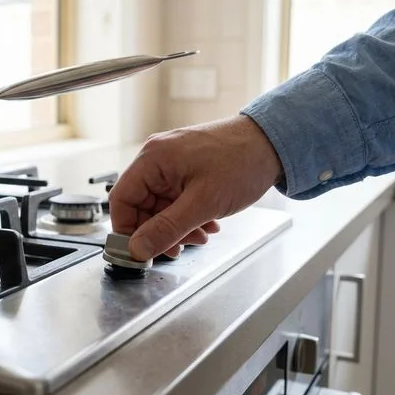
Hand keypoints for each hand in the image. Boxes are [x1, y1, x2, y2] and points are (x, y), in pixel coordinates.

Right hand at [108, 115, 283, 260]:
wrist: (273, 144)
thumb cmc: (242, 161)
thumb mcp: (203, 203)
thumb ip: (167, 229)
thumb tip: (137, 248)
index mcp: (153, 159)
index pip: (121, 200)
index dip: (126, 229)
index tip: (139, 250)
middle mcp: (157, 157)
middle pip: (140, 205)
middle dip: (159, 231)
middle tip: (179, 248)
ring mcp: (171, 162)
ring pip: (159, 206)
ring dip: (177, 227)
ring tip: (201, 236)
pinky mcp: (184, 168)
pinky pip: (174, 199)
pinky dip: (187, 216)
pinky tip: (207, 223)